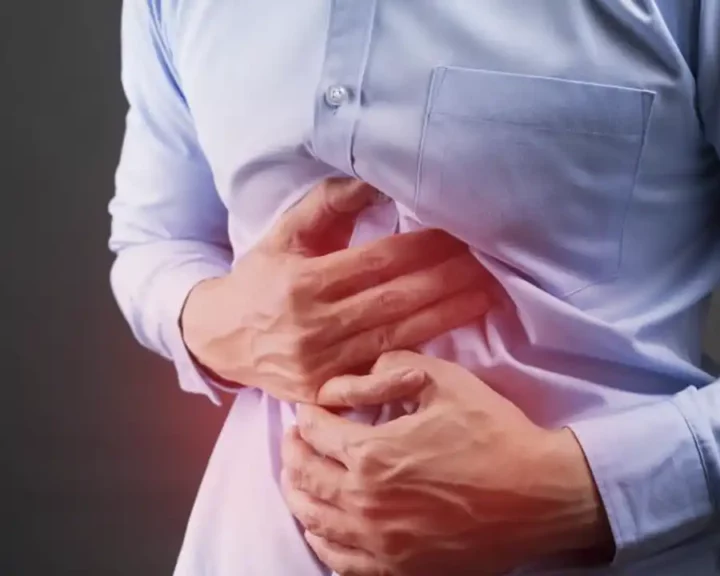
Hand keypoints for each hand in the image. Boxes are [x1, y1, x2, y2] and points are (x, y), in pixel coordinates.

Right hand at [180, 178, 494, 402]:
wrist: (218, 339)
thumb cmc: (259, 279)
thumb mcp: (283, 235)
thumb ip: (327, 205)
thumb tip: (373, 180)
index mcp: (304, 282)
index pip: (377, 262)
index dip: (422, 247)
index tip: (458, 232)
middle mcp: (315, 325)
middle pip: (396, 300)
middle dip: (446, 279)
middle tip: (487, 262)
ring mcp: (324, 364)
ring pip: (399, 336)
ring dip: (447, 315)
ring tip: (486, 293)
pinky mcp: (329, 392)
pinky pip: (384, 374)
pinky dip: (422, 356)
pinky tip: (456, 340)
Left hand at [280, 351, 613, 575]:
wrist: (540, 494)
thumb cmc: (496, 434)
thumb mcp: (447, 381)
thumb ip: (392, 369)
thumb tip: (349, 381)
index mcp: (372, 453)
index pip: (315, 432)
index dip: (308, 415)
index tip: (312, 409)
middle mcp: (365, 502)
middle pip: (305, 477)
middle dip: (294, 453)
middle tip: (296, 440)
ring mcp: (380, 542)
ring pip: (315, 521)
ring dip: (300, 496)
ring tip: (299, 480)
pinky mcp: (400, 568)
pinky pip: (341, 562)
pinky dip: (323, 542)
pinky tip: (323, 530)